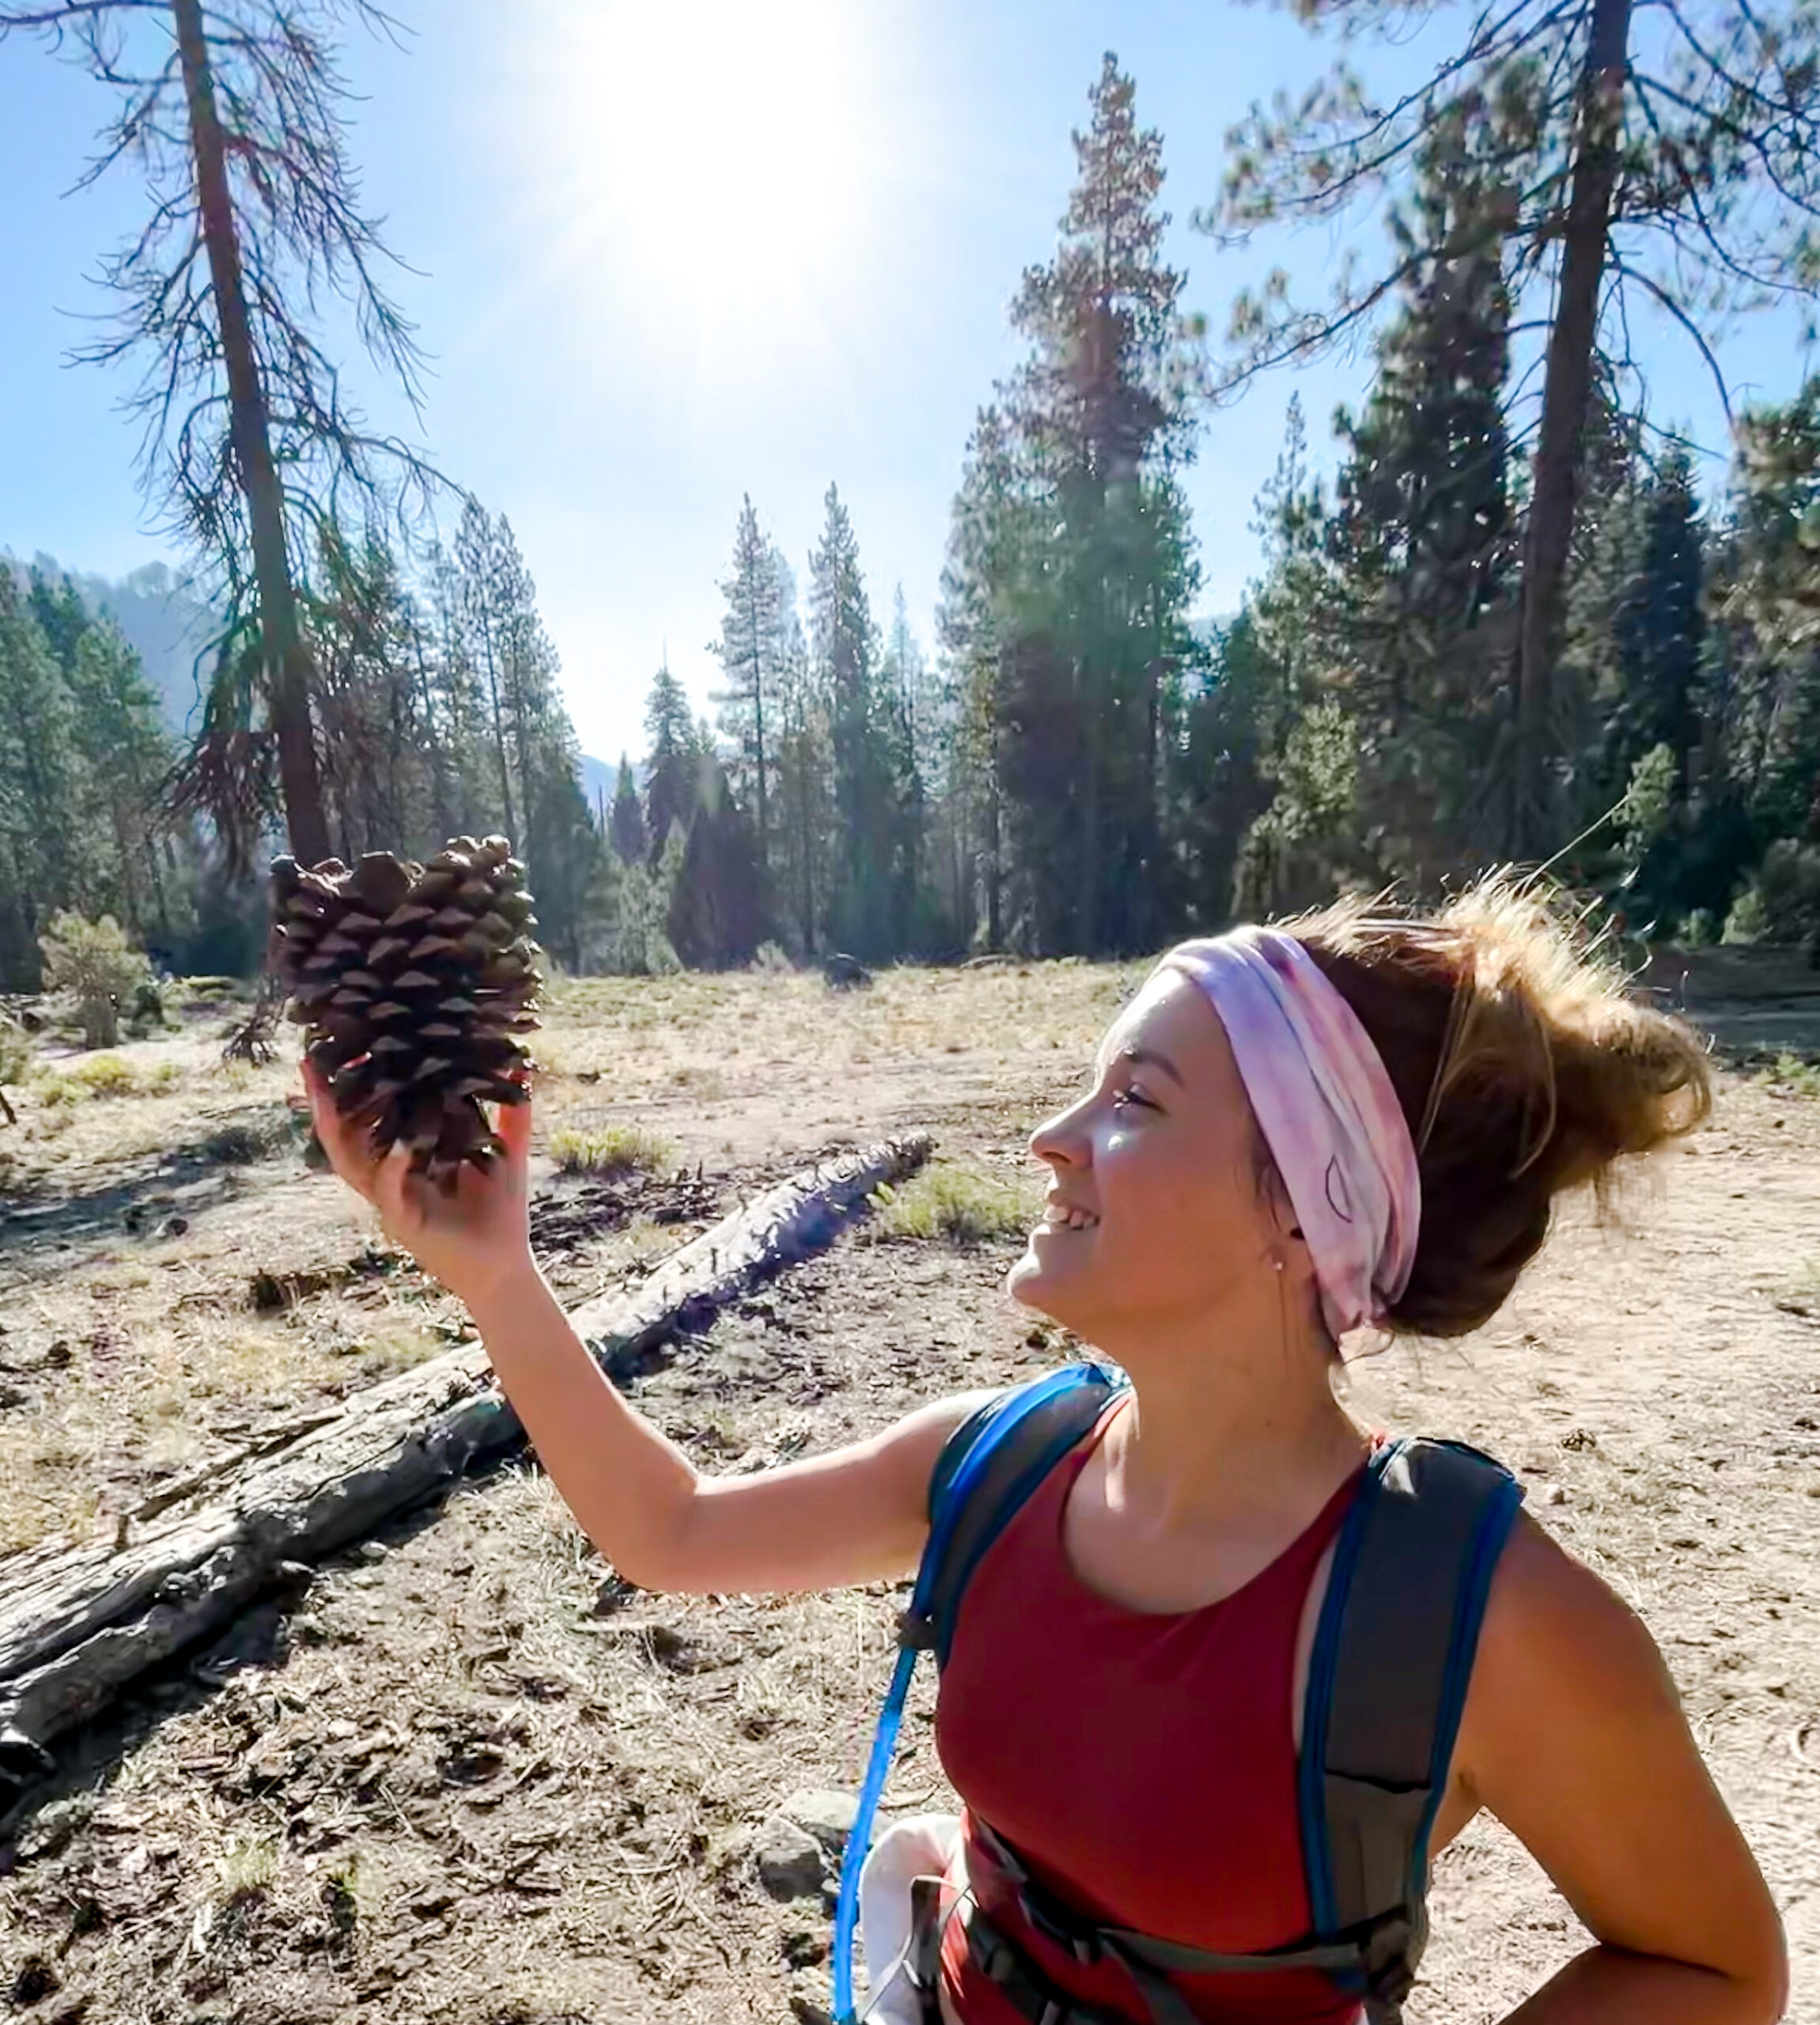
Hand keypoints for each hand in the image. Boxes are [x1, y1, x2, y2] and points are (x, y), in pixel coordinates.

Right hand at [303, 1059, 538, 1309]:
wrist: (505, 1268)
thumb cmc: (500, 1212)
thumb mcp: (506, 1153)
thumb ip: (510, 1114)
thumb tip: (522, 1069)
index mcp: (403, 1158)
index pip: (367, 1118)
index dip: (352, 1086)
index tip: (345, 1046)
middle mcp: (388, 1178)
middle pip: (342, 1136)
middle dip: (323, 1101)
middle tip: (310, 1061)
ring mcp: (391, 1201)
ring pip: (350, 1163)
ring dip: (336, 1127)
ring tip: (325, 1092)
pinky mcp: (405, 1223)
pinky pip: (389, 1191)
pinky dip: (393, 1166)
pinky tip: (399, 1143)